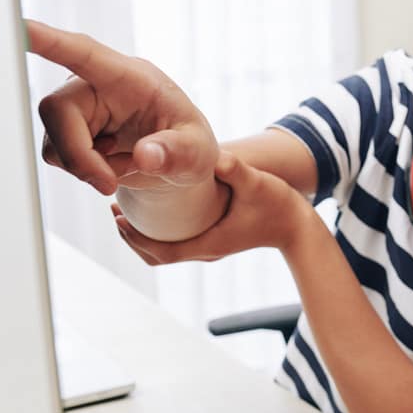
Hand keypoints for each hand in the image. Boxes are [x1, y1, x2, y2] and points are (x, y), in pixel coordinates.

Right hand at [28, 20, 217, 195]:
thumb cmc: (188, 145)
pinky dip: (84, 171)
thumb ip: (178, 152)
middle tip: (109, 182)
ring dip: (87, 167)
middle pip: (56, 110)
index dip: (50, 40)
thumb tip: (146, 156)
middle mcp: (93, 84)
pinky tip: (110, 163)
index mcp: (128, 75)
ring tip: (126, 164)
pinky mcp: (64, 129)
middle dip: (79, 154)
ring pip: (53, 142)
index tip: (20, 26)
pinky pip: (57, 156)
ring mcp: (75, 106)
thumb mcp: (198, 151)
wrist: (173, 163)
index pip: (83, 52)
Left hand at [112, 151, 313, 262]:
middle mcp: (206, 251)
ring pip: (166, 252)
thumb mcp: (257, 184)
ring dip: (143, 236)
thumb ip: (236, 171)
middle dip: (132, 237)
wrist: (298, 227)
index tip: (117, 218)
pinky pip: (178, 243)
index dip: (135, 238)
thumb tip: (216, 156)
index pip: (162, 251)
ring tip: (125, 212)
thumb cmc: (279, 207)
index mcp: (210, 243)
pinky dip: (159, 232)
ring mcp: (210, 248)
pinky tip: (155, 211)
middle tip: (113, 213)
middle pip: (157, 256)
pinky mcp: (215, 240)